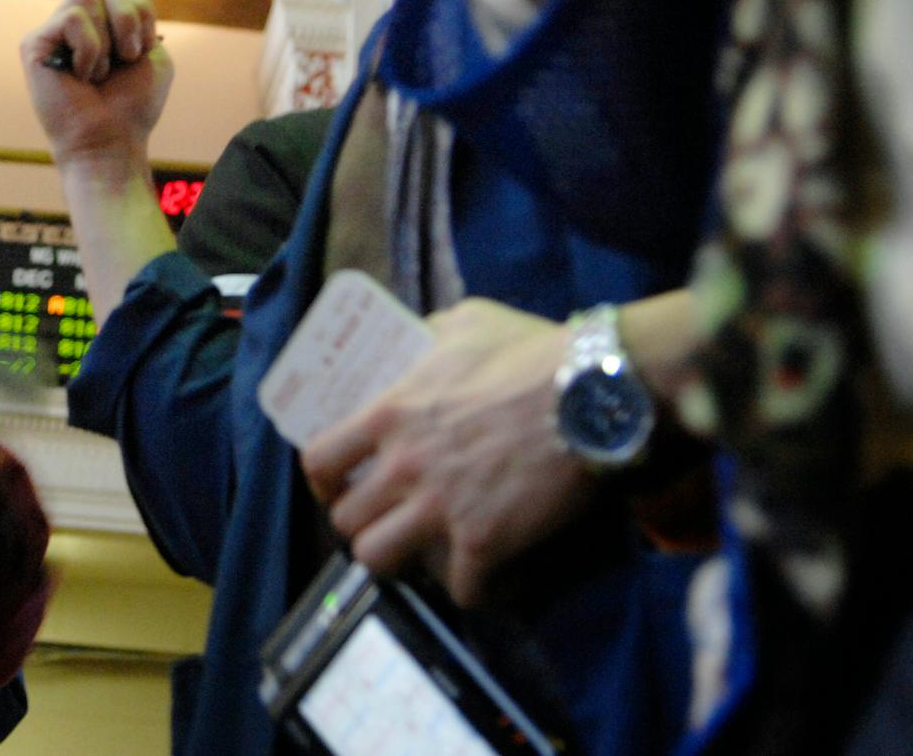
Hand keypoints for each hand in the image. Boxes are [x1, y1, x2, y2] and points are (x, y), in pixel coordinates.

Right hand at [20, 0, 173, 173]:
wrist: (111, 142)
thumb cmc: (131, 105)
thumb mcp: (151, 52)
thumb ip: (136, 11)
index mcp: (98, 22)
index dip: (139, 8)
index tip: (143, 49)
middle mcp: (72, 23)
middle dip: (128, 16)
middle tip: (128, 56)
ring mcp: (51, 33)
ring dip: (108, 36)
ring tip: (101, 71)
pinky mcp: (33, 44)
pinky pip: (70, 18)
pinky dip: (89, 48)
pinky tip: (81, 75)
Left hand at [303, 298, 592, 605]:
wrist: (592, 393)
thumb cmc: (531, 353)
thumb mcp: (466, 323)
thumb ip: (430, 333)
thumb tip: (419, 338)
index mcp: (390, 414)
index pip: (319, 460)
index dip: (323, 480)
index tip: (338, 485)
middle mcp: (404, 466)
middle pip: (345, 520)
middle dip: (361, 522)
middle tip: (384, 518)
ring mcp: (441, 508)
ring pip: (379, 559)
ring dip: (397, 559)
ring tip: (418, 550)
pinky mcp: (485, 542)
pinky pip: (460, 589)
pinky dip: (469, 588)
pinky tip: (480, 573)